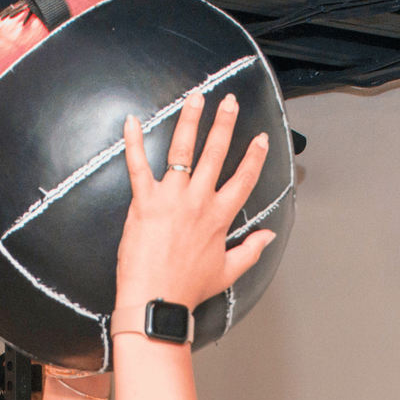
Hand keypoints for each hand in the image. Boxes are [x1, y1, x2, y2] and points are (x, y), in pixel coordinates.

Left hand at [113, 91, 276, 326]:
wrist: (157, 300)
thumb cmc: (187, 289)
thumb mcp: (227, 272)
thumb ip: (251, 250)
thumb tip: (268, 237)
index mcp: (219, 216)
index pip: (243, 178)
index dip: (254, 155)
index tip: (259, 138)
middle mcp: (199, 201)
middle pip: (216, 153)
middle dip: (224, 123)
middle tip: (228, 102)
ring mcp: (172, 198)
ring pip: (184, 151)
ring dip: (190, 121)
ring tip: (196, 98)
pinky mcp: (145, 201)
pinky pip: (138, 165)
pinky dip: (132, 142)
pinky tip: (131, 121)